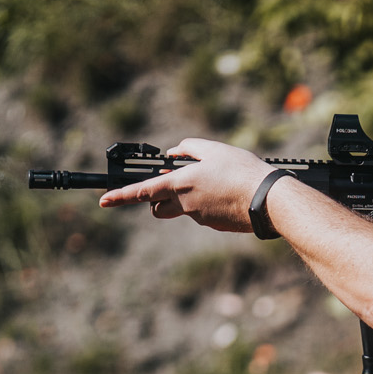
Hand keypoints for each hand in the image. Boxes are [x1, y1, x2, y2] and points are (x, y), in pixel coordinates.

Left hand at [97, 138, 273, 232]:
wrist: (269, 200)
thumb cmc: (242, 171)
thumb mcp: (214, 149)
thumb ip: (189, 148)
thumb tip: (174, 153)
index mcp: (181, 184)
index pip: (142, 191)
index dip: (120, 196)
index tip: (103, 201)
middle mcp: (186, 204)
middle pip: (158, 208)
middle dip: (157, 200)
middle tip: (173, 186)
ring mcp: (200, 218)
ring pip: (183, 210)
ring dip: (189, 199)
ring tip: (216, 184)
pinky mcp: (215, 225)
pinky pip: (204, 215)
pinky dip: (209, 205)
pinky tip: (229, 195)